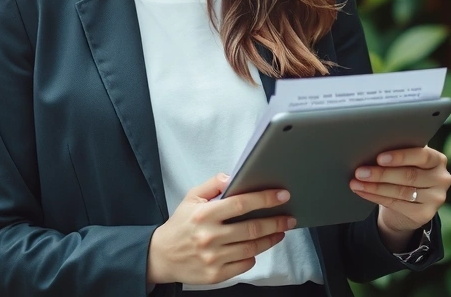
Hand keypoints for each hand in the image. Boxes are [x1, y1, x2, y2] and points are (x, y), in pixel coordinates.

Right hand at [147, 173, 296, 285]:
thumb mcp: (191, 198)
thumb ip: (212, 185)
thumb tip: (233, 177)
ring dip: (271, 239)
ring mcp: (213, 258)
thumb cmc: (180, 225)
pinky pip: (244, 265)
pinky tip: (257, 248)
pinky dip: (254, 256)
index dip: (265, 199)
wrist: (162, 256)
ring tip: (280, 231)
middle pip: (252, 228)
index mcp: (205, 215)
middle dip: (276, 222)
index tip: (282, 195)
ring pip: (252, 248)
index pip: (241, 203)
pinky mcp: (216, 274)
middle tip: (289, 218)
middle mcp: (210, 236)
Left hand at [349, 147, 450, 241]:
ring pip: (401, 191)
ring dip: (375, 187)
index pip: (421, 156)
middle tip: (360, 172)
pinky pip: (397, 204)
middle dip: (381, 173)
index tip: (379, 158)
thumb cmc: (403, 174)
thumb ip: (397, 154)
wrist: (407, 206)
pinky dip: (376, 197)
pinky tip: (363, 192)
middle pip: (409, 175)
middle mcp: (442, 178)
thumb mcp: (405, 162)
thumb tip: (370, 149)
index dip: (400, 157)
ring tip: (356, 183)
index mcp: (437, 159)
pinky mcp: (426, 214)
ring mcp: (436, 198)